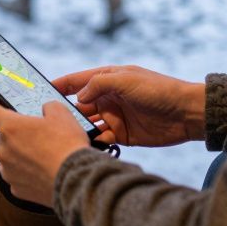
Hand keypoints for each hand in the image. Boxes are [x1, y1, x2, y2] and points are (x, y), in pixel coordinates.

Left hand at [0, 99, 89, 207]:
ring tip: (44, 157)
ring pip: (10, 158)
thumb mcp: (62, 114)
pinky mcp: (16, 189)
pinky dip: (27, 174)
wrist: (75, 180)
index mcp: (10, 127)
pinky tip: (43, 172)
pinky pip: (18, 177)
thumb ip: (48, 107)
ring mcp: (8, 171)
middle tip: (39, 137)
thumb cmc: (67, 147)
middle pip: (4, 137)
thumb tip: (46, 110)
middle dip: (19, 135)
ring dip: (22, 156)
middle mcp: (3, 149)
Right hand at [52, 65, 204, 147]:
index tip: (38, 90)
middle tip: (50, 121)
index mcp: (108, 80)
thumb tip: (78, 96)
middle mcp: (108, 98)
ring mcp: (114, 117)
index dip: (59, 85)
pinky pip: (101, 139)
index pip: (77, 81)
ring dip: (78, 129)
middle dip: (65, 112)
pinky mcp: (122, 135)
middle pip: (78, 105)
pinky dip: (93, 142)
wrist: (187, 114)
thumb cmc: (159, 90)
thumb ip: (99, 84)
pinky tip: (87, 145)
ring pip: (87, 124)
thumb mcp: (126, 80)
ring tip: (66, 136)